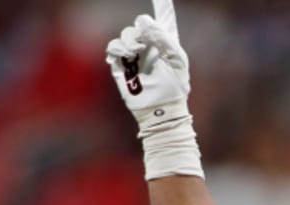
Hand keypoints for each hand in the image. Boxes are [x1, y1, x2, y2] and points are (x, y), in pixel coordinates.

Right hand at [105, 0, 190, 128]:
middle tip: (144, 44)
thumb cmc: (174, 87)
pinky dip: (117, 48)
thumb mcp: (176, 60)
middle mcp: (149, 46)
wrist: (161, 109)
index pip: (163, 19)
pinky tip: (125, 55)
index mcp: (166, 43)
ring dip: (130, 41)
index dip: (162, 4)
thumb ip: (163, 37)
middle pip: (139, 25)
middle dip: (141, 32)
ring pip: (126, 34)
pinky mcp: (121, 64)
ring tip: (135, 53)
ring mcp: (134, 54)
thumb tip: (143, 21)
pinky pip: (113, 47)